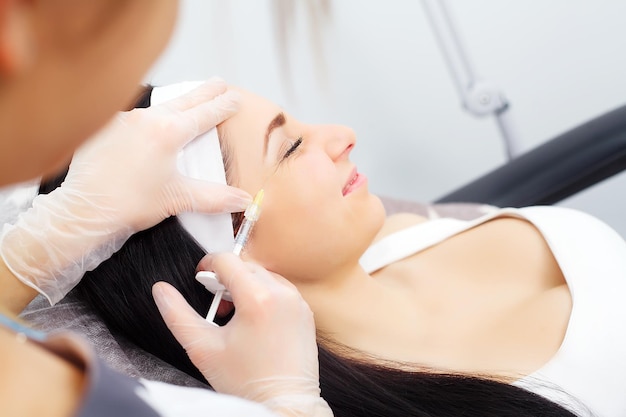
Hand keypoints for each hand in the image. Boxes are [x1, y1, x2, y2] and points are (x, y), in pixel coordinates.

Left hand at [0, 78, 250, 305]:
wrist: (83, 209)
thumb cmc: (128, 204)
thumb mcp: (177, 199)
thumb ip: (215, 197)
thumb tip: (243, 200)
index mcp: (168, 133)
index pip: (205, 115)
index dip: (223, 106)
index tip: (235, 98)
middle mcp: (146, 119)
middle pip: (184, 100)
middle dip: (205, 92)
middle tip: (219, 82)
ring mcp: (122, 120)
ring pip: (157, 106)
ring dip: (175, 103)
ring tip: (187, 101)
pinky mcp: (104, 128)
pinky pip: (132, 116)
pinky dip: (146, 116)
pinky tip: (148, 123)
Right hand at [153, 253, 332, 416]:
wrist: (283, 404)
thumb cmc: (244, 380)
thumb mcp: (202, 347)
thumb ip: (177, 314)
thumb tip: (161, 290)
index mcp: (257, 298)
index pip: (228, 260)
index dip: (208, 264)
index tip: (200, 277)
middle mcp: (282, 294)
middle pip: (246, 267)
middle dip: (227, 279)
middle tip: (217, 306)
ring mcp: (297, 303)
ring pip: (265, 277)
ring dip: (247, 286)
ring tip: (235, 315)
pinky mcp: (306, 313)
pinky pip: (282, 291)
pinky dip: (265, 296)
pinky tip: (254, 321)